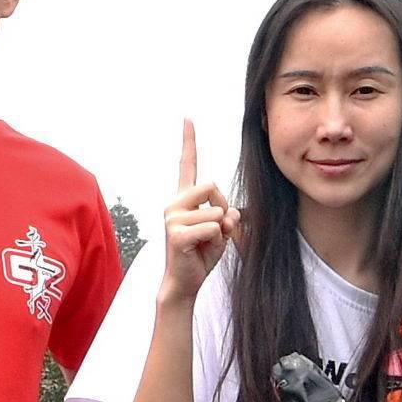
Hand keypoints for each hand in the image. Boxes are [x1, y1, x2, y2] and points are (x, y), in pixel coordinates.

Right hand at [159, 118, 232, 306]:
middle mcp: (174, 203)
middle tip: (214, 230)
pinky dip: (215, 241)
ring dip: (220, 231)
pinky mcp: (175, 233)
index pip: (187, 166)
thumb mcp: (221, 232)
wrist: (185, 282)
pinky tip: (200, 250)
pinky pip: (211, 228)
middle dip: (223, 208)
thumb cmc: (201, 255)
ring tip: (204, 244)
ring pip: (215, 211)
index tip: (188, 119)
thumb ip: (227, 217)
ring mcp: (172, 217)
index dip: (189, 142)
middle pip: (212, 186)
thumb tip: (229, 212)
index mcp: (184, 199)